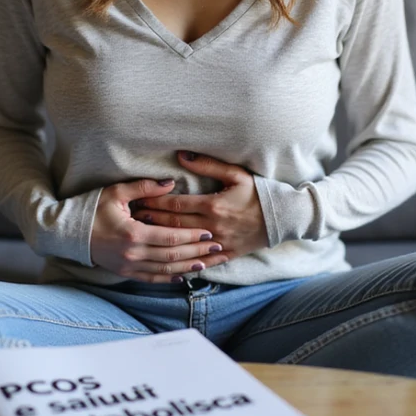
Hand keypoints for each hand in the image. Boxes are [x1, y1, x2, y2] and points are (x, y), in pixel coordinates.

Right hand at [90, 177, 229, 281]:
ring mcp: (129, 266)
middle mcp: (133, 253)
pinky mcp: (125, 273)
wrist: (69, 233)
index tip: (210, 231)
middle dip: (197, 251)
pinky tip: (183, 275)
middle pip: (173, 255)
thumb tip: (170, 183)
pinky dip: (169, 278)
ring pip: (166, 270)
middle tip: (217, 246)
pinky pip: (152, 278)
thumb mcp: (116, 193)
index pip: (171, 237)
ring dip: (188, 266)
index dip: (192, 235)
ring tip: (207, 262)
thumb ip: (145, 187)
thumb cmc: (92, 209)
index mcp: (133, 233)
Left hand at [130, 151, 268, 260]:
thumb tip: (182, 155)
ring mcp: (218, 242)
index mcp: (213, 205)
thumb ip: (208, 165)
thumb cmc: (259, 192)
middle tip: (133, 216)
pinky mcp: (225, 254)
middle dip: (151, 219)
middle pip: (173, 223)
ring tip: (143, 233)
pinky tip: (167, 257)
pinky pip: (199, 260)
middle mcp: (212, 225)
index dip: (154, 202)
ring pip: (183, 242)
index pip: (175, 204)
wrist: (282, 217)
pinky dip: (182, 259)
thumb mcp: (236, 174)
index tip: (138, 199)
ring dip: (161, 237)